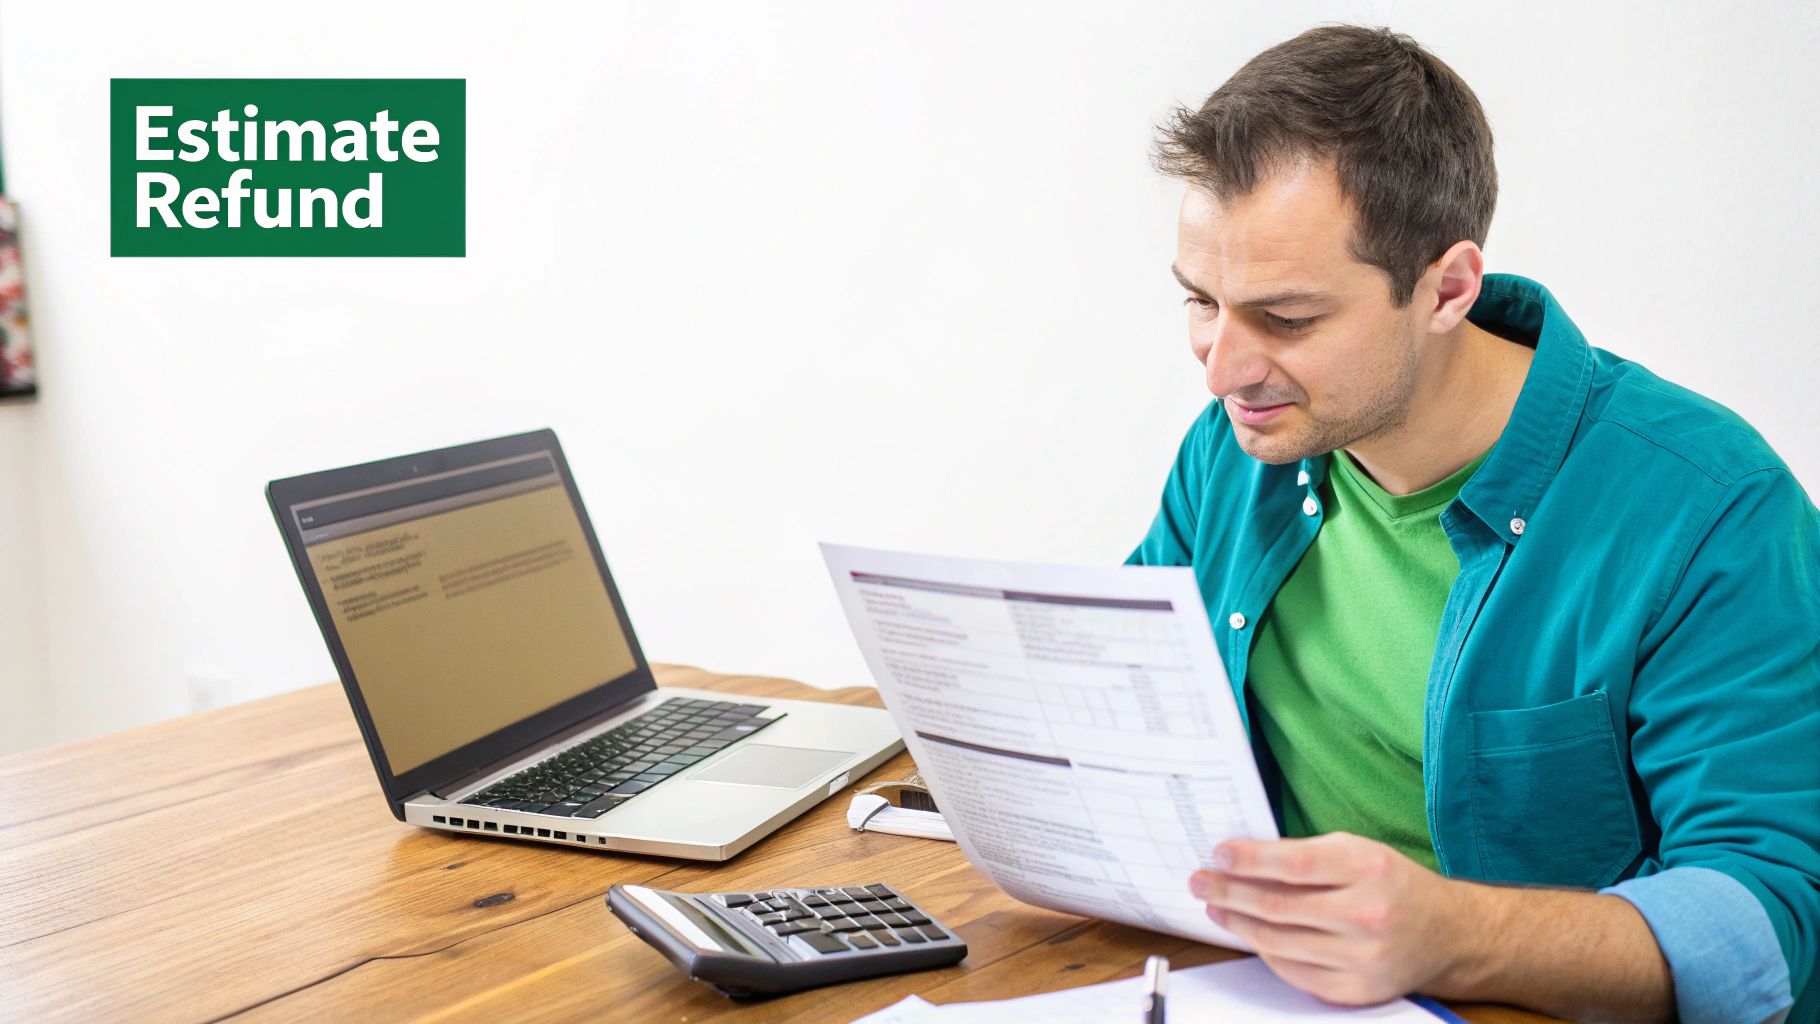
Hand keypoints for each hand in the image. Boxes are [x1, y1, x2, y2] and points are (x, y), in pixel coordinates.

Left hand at [1188, 832, 1476, 1004]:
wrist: (1447, 934)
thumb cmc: (1392, 884)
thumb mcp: (1358, 852)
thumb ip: (1306, 855)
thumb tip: (1242, 861)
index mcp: (1370, 869)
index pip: (1295, 864)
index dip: (1250, 860)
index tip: (1218, 854)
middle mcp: (1368, 915)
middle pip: (1279, 907)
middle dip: (1229, 893)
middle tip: (1200, 882)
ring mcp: (1363, 958)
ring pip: (1279, 942)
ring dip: (1238, 924)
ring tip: (1216, 908)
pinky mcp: (1357, 989)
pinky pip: (1294, 971)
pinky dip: (1266, 952)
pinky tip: (1250, 935)